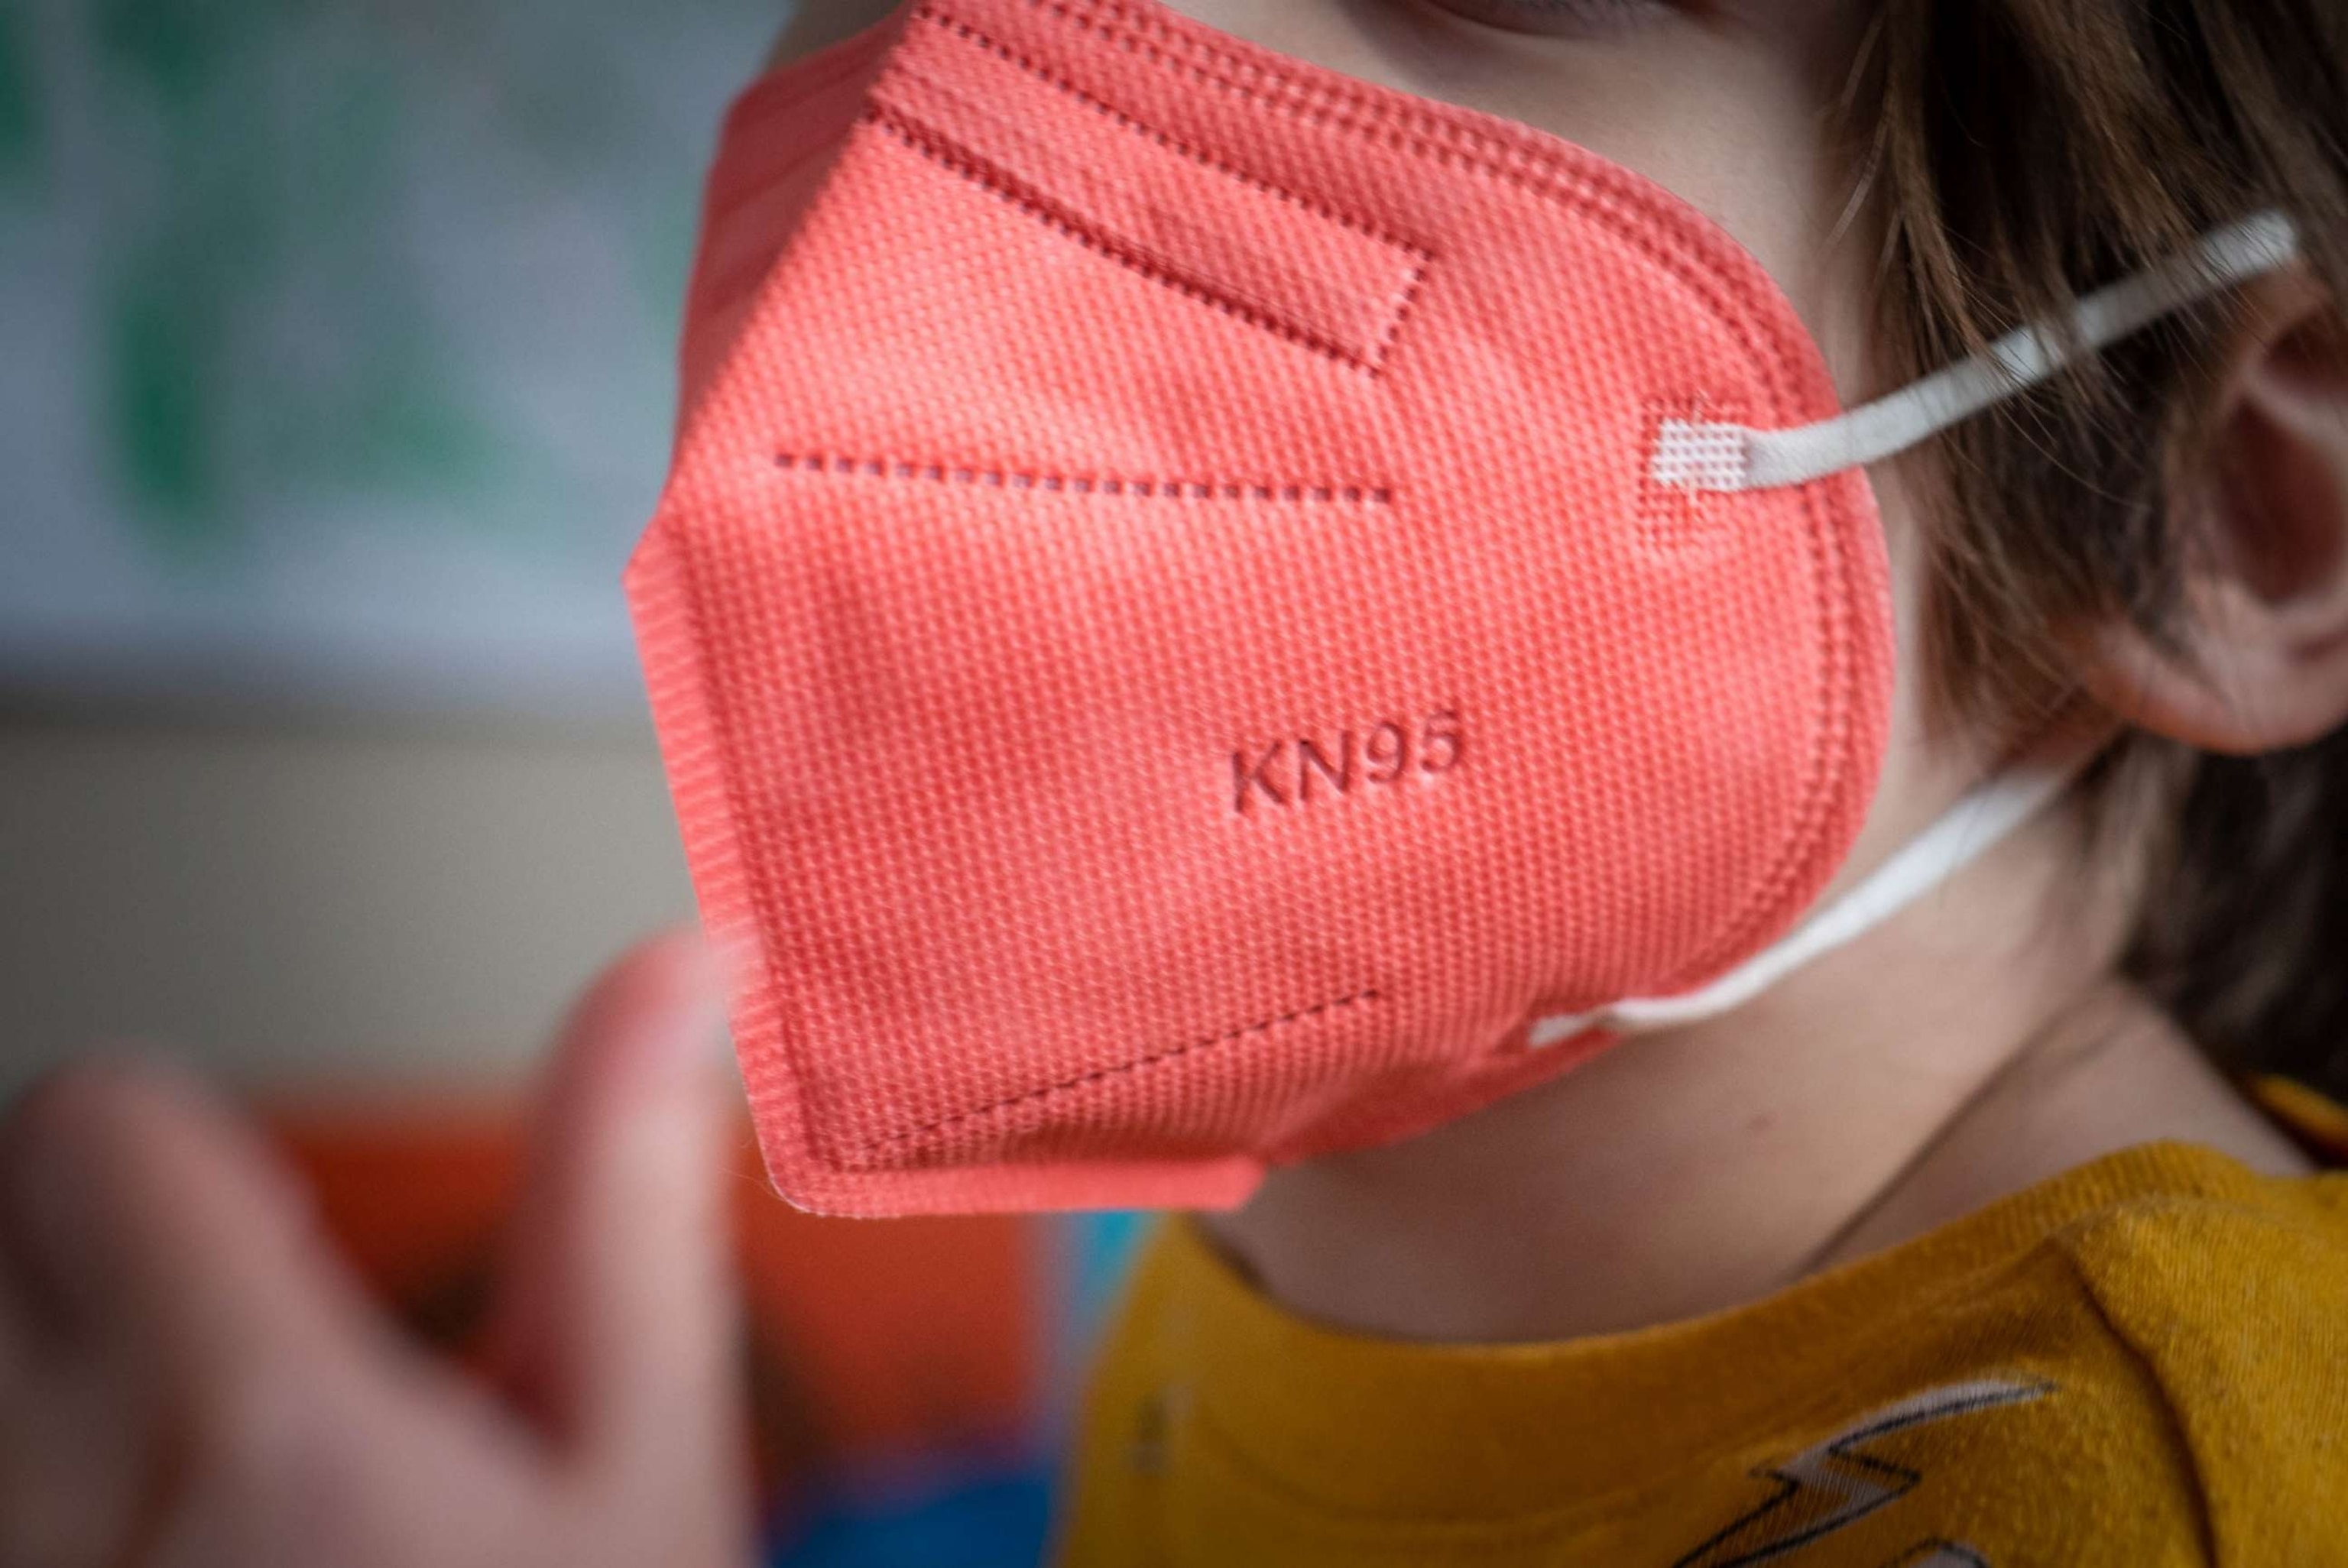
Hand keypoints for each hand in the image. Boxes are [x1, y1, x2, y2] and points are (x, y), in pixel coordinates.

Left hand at [0, 933, 754, 1567]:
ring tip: (189, 1501)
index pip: (90, 1122)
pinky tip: (152, 1555)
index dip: (194, 1154)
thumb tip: (682, 969)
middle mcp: (61, 1516)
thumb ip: (625, 1193)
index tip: (270, 1247)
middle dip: (92, 1261)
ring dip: (53, 1391)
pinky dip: (41, 1488)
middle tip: (222, 1375)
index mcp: (261, 1429)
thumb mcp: (644, 1469)